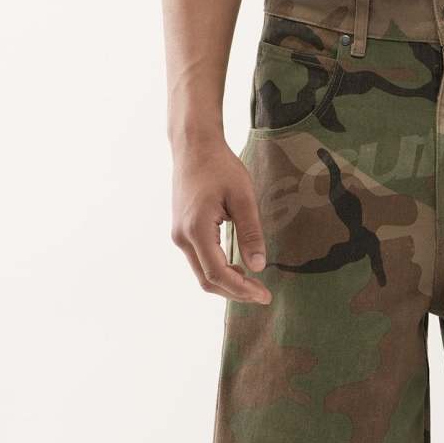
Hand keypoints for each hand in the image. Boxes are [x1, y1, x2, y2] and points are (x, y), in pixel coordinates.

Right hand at [170, 140, 272, 304]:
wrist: (194, 147)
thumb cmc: (220, 166)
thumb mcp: (243, 197)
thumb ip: (250, 233)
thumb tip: (258, 266)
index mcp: (196, 229)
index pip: (217, 273)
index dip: (241, 289)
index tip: (264, 296)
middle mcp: (182, 237)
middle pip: (207, 280)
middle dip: (235, 292)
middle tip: (262, 294)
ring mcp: (178, 235)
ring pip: (201, 273)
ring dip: (227, 282)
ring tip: (253, 284)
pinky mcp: (181, 231)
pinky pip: (199, 260)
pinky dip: (218, 270)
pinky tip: (238, 268)